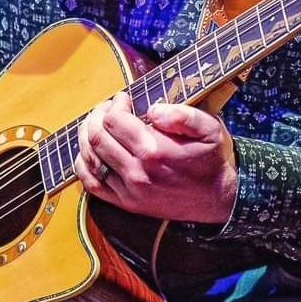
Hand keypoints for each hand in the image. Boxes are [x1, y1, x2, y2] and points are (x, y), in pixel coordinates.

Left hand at [74, 94, 236, 223]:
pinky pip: (92, 184)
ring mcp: (129, 189)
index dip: (114, 104)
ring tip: (96, 124)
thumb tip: (154, 110)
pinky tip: (88, 152)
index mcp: (155, 150)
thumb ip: (183, 115)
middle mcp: (138, 171)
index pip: (115, 120)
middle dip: (97, 116)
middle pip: (97, 136)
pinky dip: (83, 166)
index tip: (123, 98)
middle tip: (106, 108)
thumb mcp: (209, 129)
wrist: (217, 198)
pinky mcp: (126, 203)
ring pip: (90, 158)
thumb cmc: (211, 160)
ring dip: (86, 136)